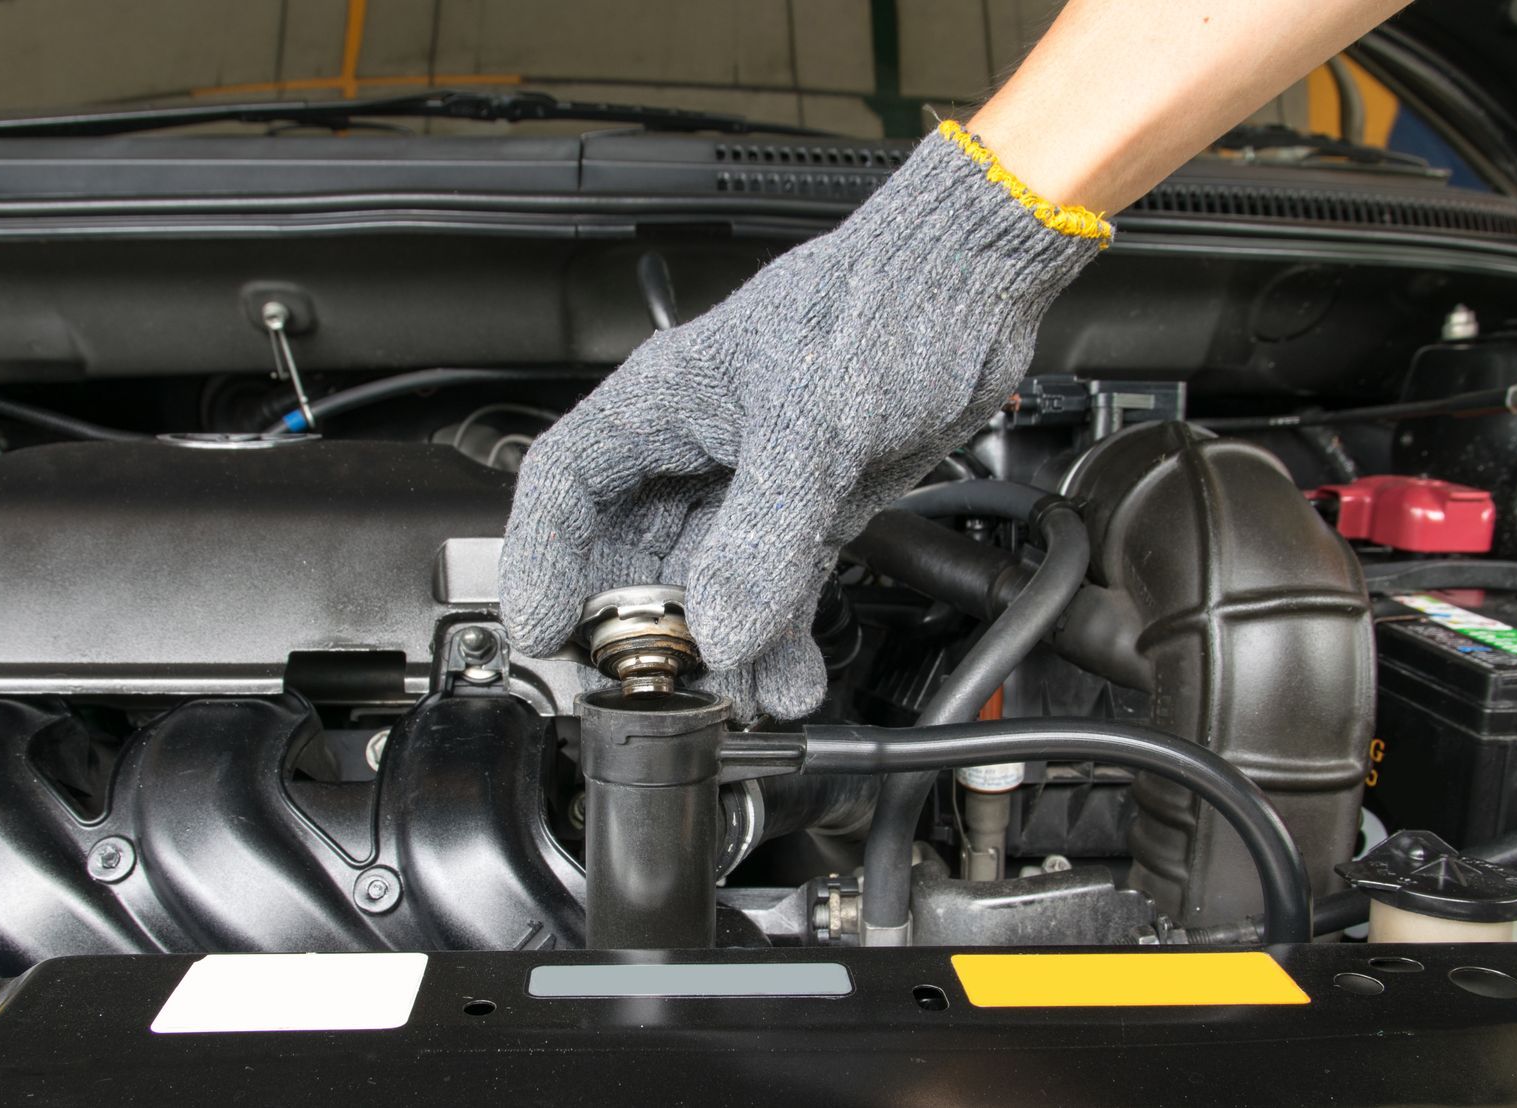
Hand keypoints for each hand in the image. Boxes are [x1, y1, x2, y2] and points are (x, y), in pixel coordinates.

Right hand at [499, 123, 1104, 718]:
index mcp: (662, 401)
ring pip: (709, 584)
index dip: (541, 561)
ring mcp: (755, 481)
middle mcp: (698, 445)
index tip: (543, 629)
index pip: (566, 486)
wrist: (974, 287)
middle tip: (645, 684)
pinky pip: (777, 590)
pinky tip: (789, 680)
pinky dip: (779, 639)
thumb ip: (763, 534)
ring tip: (736, 699)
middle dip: (636, 626)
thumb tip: (722, 631)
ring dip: (718, 649)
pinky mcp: (815, 506)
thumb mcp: (813, 421)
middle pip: (630, 552)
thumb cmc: (884, 300)